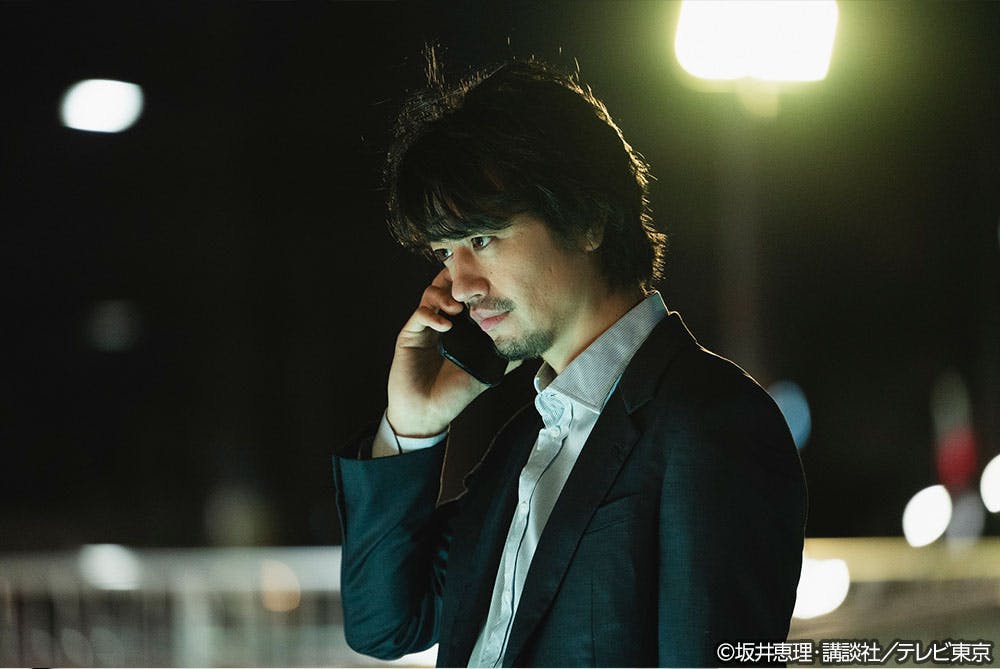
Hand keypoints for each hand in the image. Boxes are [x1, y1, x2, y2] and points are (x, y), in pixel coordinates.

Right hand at [385, 269, 489, 436]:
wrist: (427, 413)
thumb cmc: (454, 394)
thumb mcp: (486, 372)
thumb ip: (504, 357)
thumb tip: (527, 345)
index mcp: (459, 327)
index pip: (465, 295)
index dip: (474, 286)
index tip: (488, 286)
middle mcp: (441, 323)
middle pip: (445, 286)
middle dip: (457, 282)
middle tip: (471, 289)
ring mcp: (424, 328)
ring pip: (430, 294)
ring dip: (445, 296)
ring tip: (457, 308)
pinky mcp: (409, 336)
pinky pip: (419, 315)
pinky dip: (431, 315)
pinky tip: (444, 326)